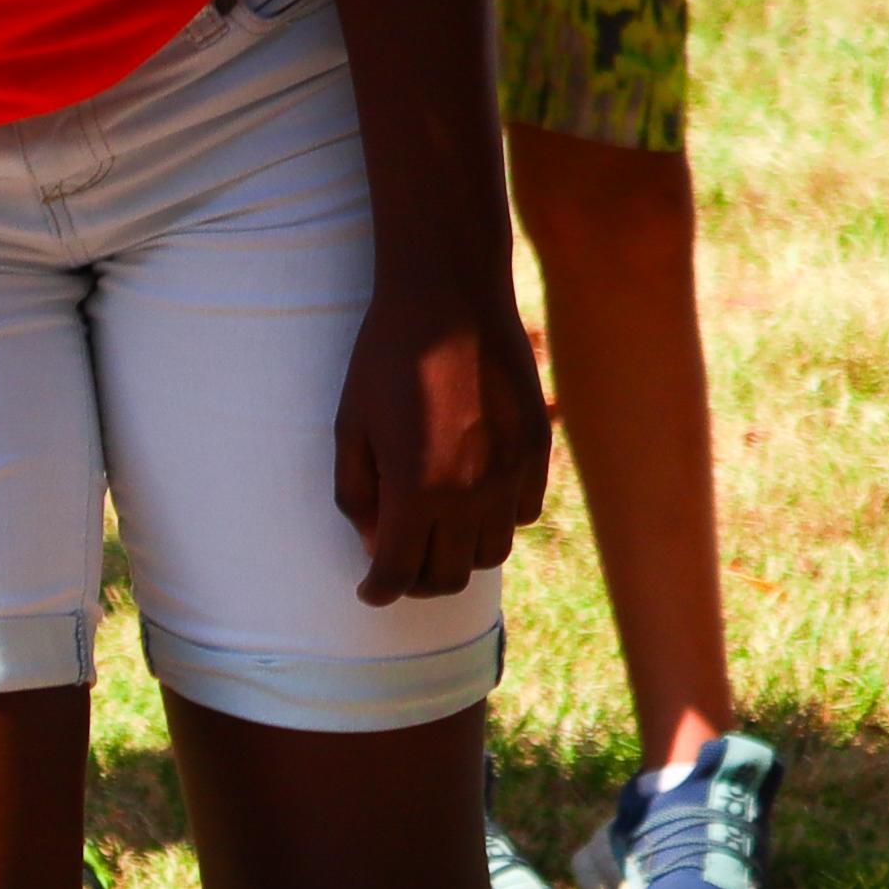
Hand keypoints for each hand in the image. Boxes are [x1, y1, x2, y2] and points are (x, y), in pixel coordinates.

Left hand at [330, 253, 552, 604]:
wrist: (450, 298)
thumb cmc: (386, 359)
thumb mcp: (351, 427)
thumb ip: (358, 496)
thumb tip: (376, 545)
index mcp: (416, 489)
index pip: (399, 573)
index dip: (379, 591)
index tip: (369, 590)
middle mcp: (470, 492)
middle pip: (449, 576)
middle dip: (417, 582)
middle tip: (397, 566)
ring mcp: (512, 473)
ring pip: (492, 553)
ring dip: (459, 555)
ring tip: (434, 533)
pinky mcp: (538, 451)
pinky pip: (523, 514)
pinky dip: (496, 521)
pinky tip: (471, 499)